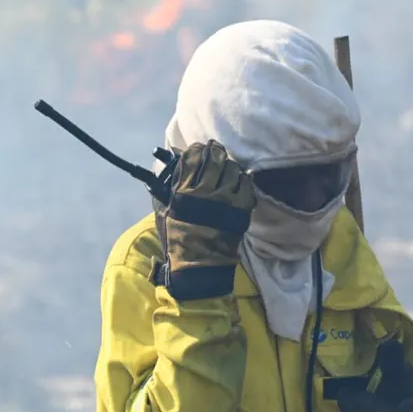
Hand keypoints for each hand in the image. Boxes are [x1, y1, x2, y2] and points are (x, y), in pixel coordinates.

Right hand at [154, 140, 255, 300]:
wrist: (199, 265)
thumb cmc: (179, 241)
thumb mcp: (166, 213)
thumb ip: (169, 192)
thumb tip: (173, 173)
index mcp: (183, 193)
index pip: (191, 160)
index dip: (195, 150)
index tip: (198, 147)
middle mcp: (205, 193)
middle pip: (214, 160)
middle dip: (215, 150)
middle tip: (216, 147)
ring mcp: (225, 201)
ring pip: (232, 170)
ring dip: (230, 163)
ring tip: (228, 163)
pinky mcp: (240, 210)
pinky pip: (246, 185)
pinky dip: (244, 178)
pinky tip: (241, 178)